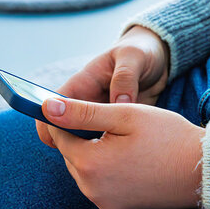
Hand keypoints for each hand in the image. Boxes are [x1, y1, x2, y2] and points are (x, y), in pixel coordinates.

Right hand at [37, 26, 168, 147]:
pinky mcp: (116, 128)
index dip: (49, 119)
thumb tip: (119, 102)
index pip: (56, 103)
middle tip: (91, 152)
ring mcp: (102, 117)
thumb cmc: (142, 53)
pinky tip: (126, 156)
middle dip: (70, 142)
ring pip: (86, 139)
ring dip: (92, 149)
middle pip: (67, 126)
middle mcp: (88, 102)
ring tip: (112, 154)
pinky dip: (111, 152)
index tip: (53, 137)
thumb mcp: (134, 57)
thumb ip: (125, 77)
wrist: (160, 61)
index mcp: (84, 82)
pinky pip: (107, 144)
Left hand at [41, 97, 204, 208]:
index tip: (77, 107)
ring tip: (118, 138)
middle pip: (70, 153)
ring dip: (91, 152)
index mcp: (90, 163)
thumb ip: (82, 111)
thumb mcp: (123, 115)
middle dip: (80, 136)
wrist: (204, 170)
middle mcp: (91, 188)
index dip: (65, 118)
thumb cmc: (166, 136)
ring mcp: (104, 202)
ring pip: (82, 168)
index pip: (59, 135)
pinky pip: (97, 183)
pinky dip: (103, 169)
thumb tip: (46, 107)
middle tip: (106, 121)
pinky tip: (124, 156)